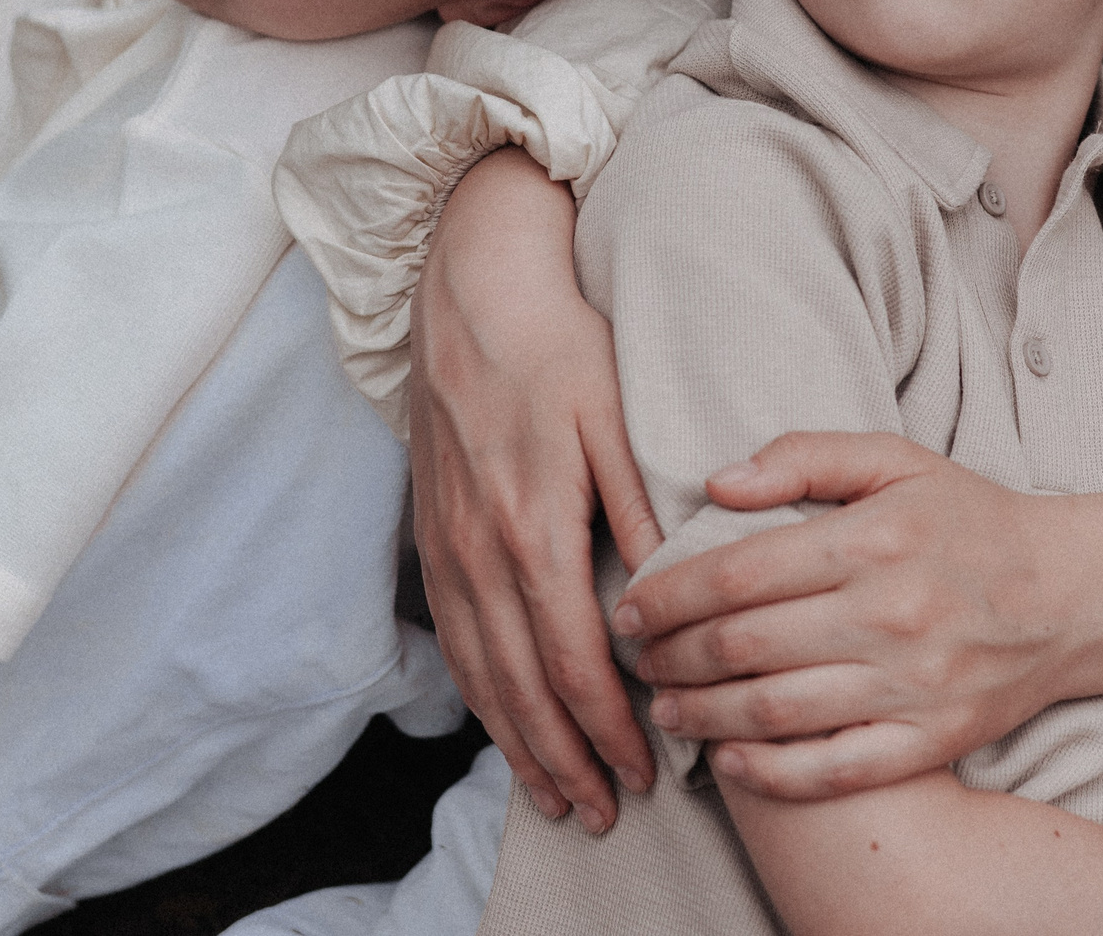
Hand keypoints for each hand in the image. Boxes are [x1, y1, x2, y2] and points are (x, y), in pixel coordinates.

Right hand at [408, 148, 661, 833]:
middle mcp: (480, 552)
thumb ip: (641, 503)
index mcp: (533, 526)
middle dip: (565, 758)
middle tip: (605, 812)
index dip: (609, 725)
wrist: (468, 291)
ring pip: (480, 675)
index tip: (647, 769)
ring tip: (556, 796)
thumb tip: (671, 584)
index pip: (575, 658)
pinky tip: (504, 724)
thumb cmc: (557, 343)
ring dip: (518, 743)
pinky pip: (454, 641)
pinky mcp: (430, 538)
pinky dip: (480, 698)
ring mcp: (446, 549)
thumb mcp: (613, 413)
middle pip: (522, 686)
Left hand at [613, 431, 1082, 800]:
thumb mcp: (895, 459)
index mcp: (874, 539)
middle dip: (671, 655)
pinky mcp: (930, 740)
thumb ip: (804, 456)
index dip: (667, 594)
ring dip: (702, 714)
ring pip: (776, 711)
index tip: (629, 605)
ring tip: (667, 706)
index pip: (737, 573)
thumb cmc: (970, 521)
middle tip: (636, 657)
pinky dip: (770, 771)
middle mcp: (890, 614)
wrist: (1071, 595)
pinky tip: (728, 758)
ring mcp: (912, 685)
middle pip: (744, 645)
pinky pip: (833, 769)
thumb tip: (718, 481)